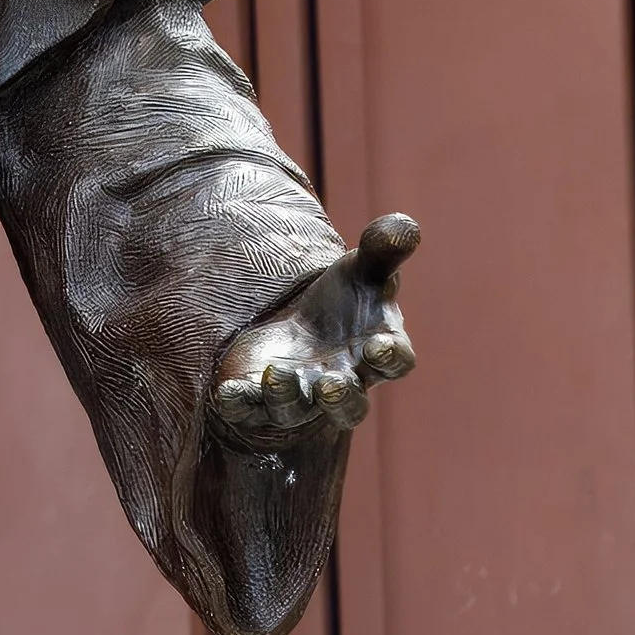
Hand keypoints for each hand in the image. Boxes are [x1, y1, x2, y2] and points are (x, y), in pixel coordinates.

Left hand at [209, 213, 419, 449]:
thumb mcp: (361, 269)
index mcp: (376, 352)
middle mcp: (342, 381)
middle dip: (340, 398)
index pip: (395, 363)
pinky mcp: (259, 399)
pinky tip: (229, 392)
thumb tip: (405, 224)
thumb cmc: (343, 299)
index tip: (378, 346)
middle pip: (349, 407)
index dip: (390, 358)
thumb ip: (384, 249)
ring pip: (296, 410)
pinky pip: (248, 410)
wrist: (297, 322)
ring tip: (278, 373)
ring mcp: (300, 396)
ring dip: (287, 396)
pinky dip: (240, 403)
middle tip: (330, 384)